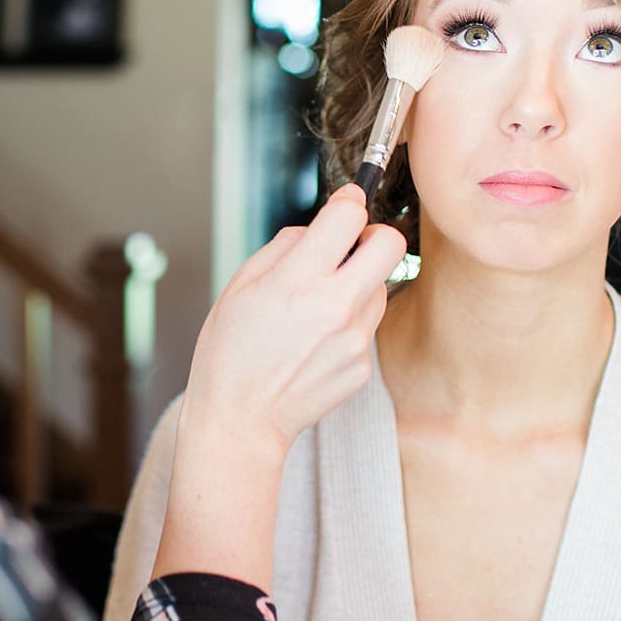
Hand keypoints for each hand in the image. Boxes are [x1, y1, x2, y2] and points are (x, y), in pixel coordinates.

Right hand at [177, 183, 407, 460]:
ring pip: (383, 284)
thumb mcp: (240, 285)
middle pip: (390, 244)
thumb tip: (319, 227)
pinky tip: (318, 339)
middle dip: (373, 234)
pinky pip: (369, 324)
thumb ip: (285, 246)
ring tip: (321, 303)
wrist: (240, 419)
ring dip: (361, 281)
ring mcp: (354, 339)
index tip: (345, 202)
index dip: (348, 201)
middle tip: (351, 245)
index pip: (349, 216)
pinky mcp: (363, 365)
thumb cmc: (230, 352)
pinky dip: (351, 320)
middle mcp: (334, 306)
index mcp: (298, 280)